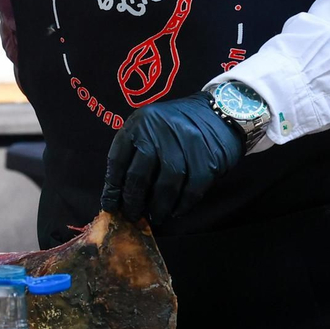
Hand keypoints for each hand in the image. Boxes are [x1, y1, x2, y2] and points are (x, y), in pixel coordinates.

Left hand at [100, 93, 243, 224]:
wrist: (219, 111)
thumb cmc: (176, 125)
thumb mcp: (149, 127)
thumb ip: (135, 153)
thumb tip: (121, 193)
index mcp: (139, 123)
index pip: (118, 160)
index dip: (112, 187)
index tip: (110, 205)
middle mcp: (159, 131)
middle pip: (140, 175)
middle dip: (133, 201)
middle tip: (131, 215)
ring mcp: (185, 143)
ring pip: (166, 185)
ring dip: (158, 207)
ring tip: (154, 217)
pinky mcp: (208, 158)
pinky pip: (192, 189)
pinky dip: (183, 205)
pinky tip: (176, 212)